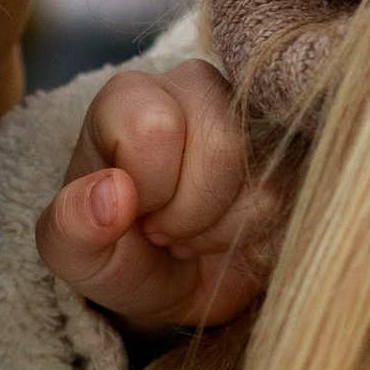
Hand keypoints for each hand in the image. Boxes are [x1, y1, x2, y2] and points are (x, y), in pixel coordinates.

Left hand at [37, 58, 282, 337]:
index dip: (150, 188)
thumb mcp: (74, 254)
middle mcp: (196, 86)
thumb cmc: (120, 254)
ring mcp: (254, 113)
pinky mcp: (297, 147)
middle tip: (165, 232)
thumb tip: (114, 194)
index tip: (135, 212)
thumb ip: (71, 226)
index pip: (154, 126)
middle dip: (192, 214)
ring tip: (195, 235)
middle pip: (223, 143)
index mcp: (131, 96)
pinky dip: (262, 235)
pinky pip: (299, 196)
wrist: (173, 283)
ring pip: (266, 174)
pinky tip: (233, 235)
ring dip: (226, 229)